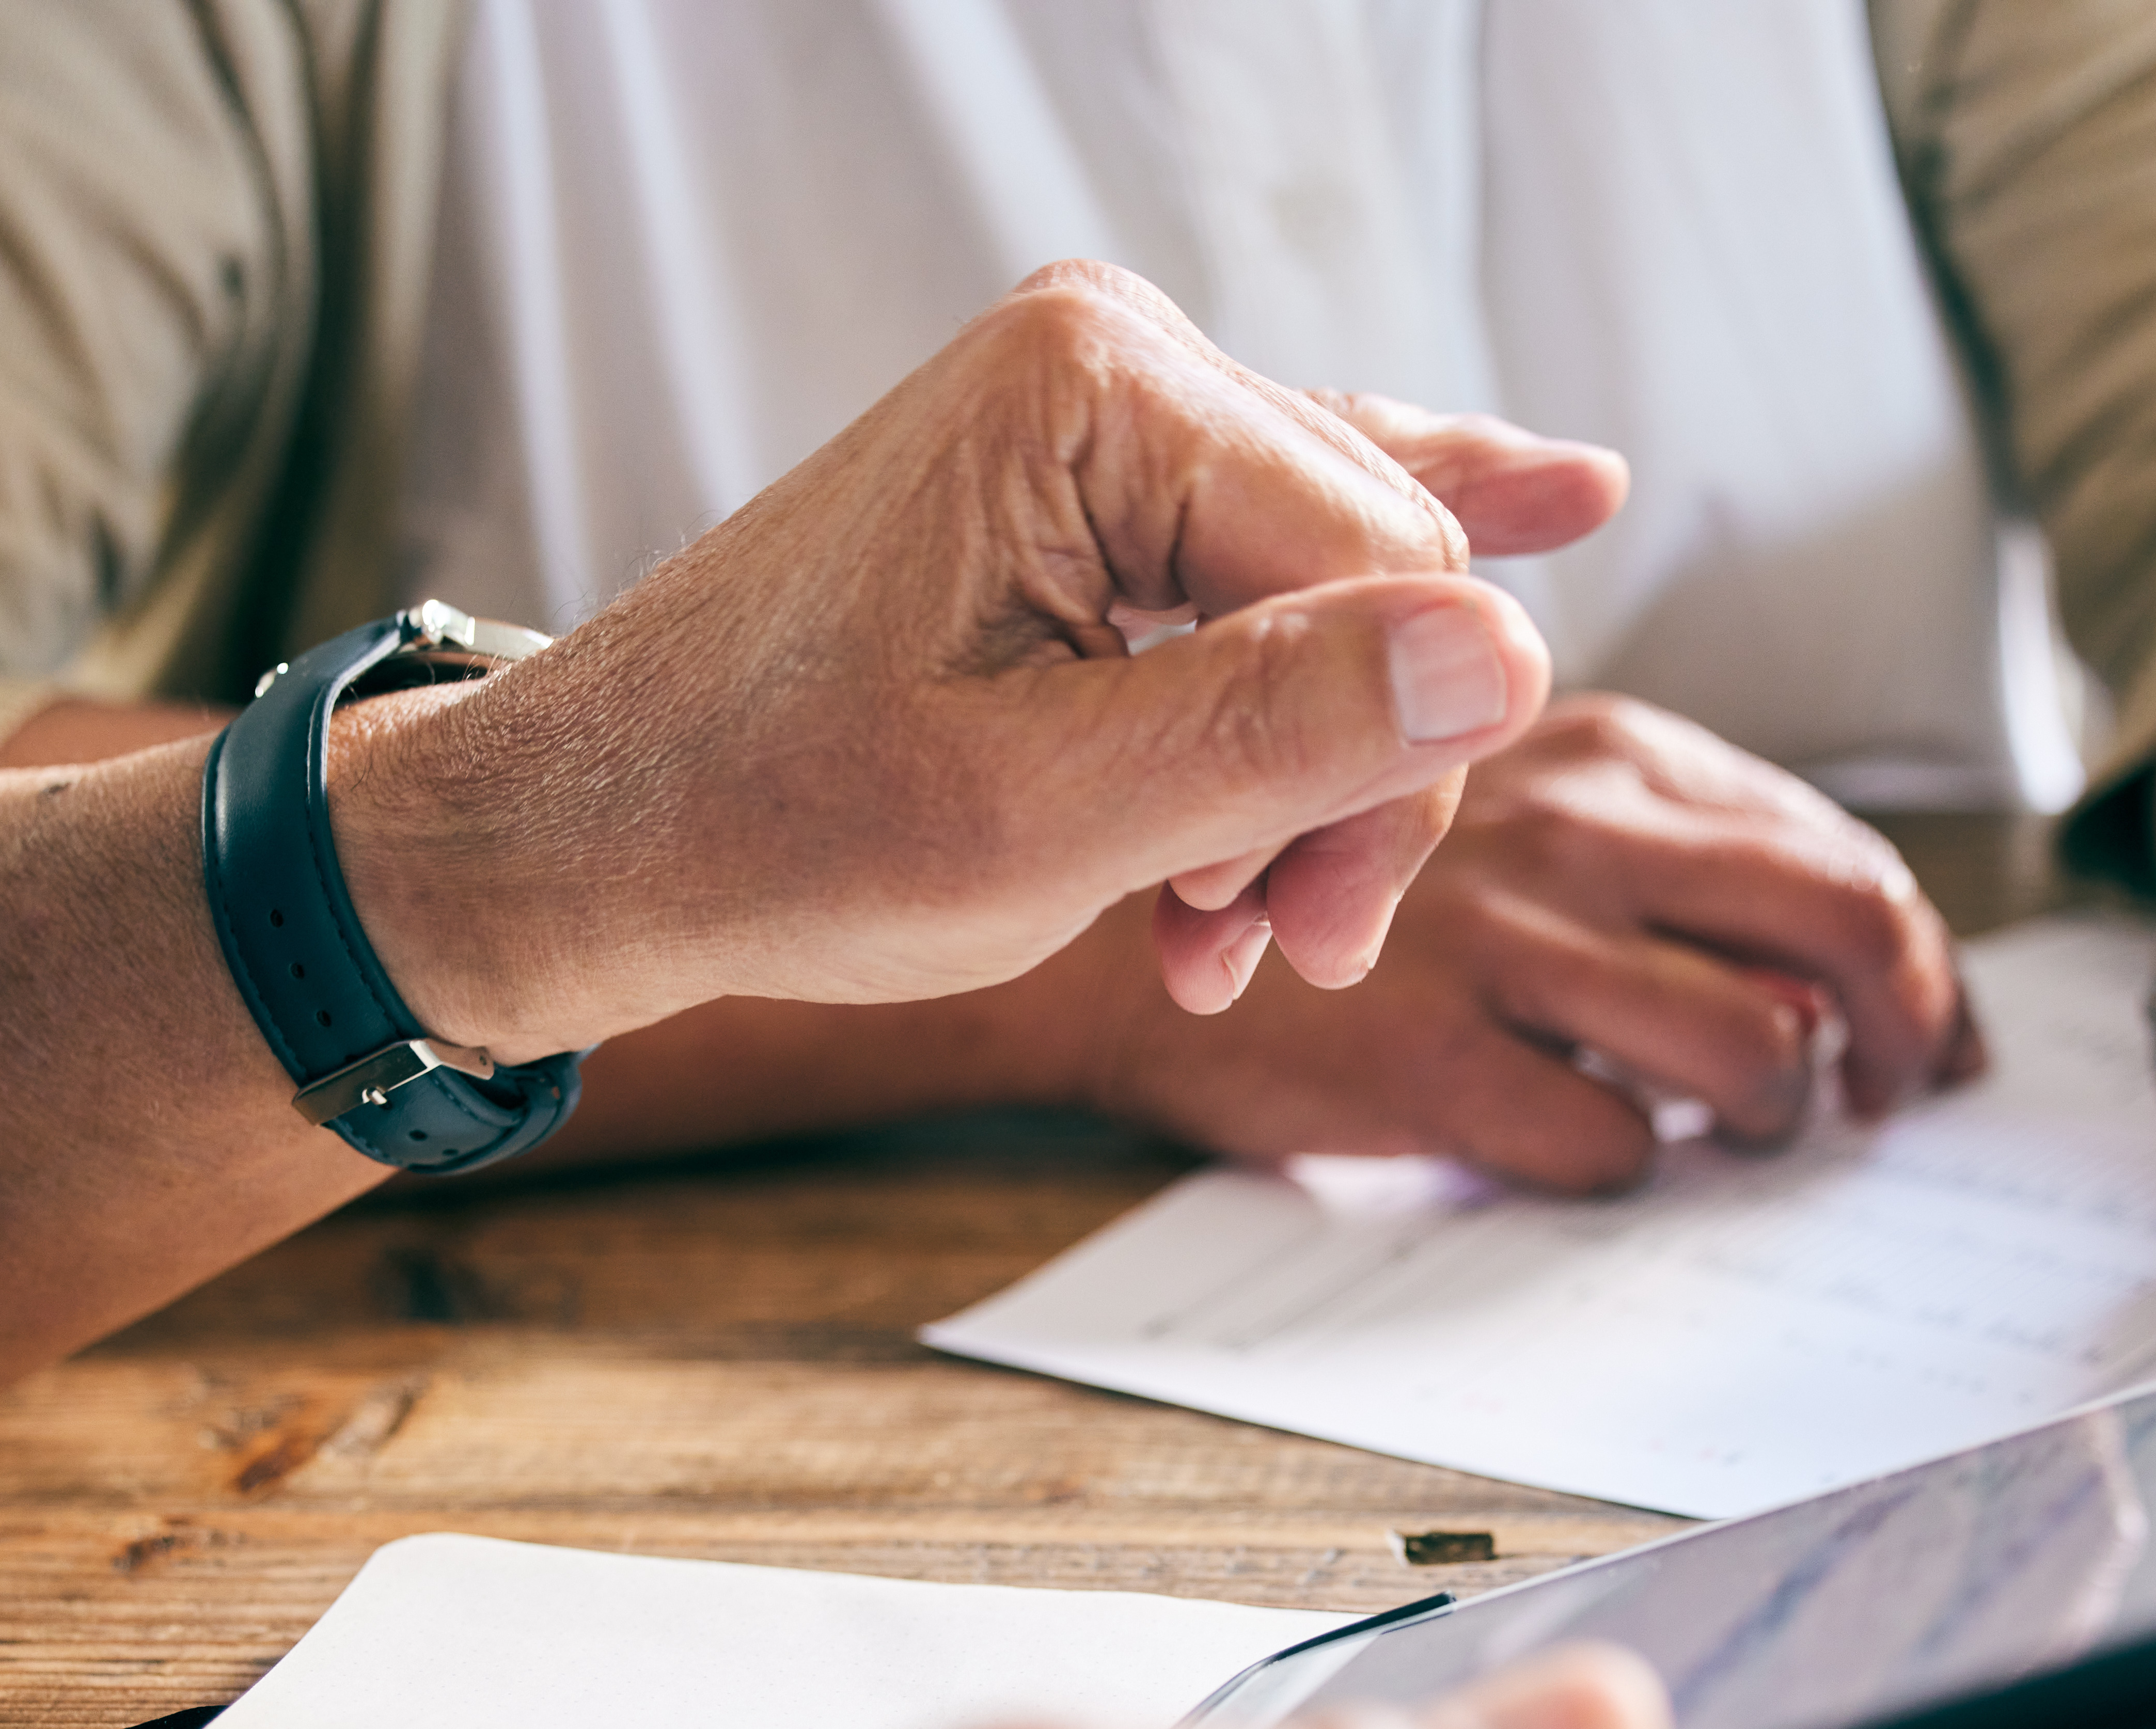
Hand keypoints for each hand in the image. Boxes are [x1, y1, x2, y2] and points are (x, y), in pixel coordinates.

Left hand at [328, 265, 1624, 1058]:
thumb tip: (1503, 658)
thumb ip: (1276, 732)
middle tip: (1258, 947)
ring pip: (1326, 596)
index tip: (1304, 938)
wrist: (599, 836)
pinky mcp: (1083, 484)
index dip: (1390, 779)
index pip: (1390, 571)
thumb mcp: (1042, 820)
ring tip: (1213, 923)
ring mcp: (1096, 413)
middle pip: (1372, 576)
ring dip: (1295, 780)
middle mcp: (1111, 355)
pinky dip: (1346, 630)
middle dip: (1341, 788)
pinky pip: (1277, 538)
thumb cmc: (773, 829)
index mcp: (1098, 384)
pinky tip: (1556, 495)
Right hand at [1069, 693, 1977, 1190]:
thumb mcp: (1492, 787)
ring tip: (1731, 1135)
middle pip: (1846, 929)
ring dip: (1775, 1118)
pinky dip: (1629, 1169)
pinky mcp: (1435, 1060)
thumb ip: (1647, 836)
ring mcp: (1505, 945)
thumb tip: (1823, 944)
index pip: (1838, 854)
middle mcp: (1574, 832)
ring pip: (1755, 1049)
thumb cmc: (1329, 873)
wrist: (1118, 938)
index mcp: (1606, 754)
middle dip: (1905, 1033)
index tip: (1924, 1036)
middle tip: (1886, 1101)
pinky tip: (1580, 1148)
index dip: (1917, 963)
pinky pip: (1614, 1145)